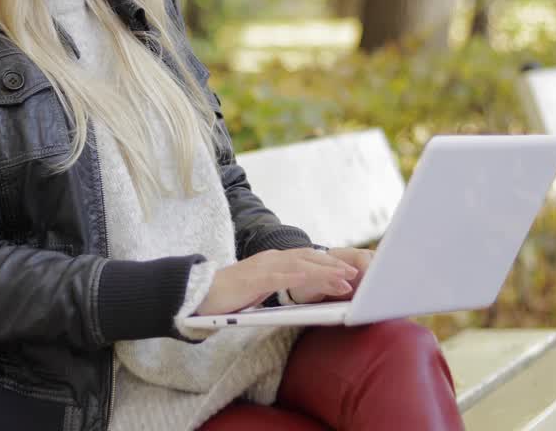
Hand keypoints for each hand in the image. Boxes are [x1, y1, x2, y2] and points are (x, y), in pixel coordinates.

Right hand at [195, 248, 358, 315]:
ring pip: (300, 265)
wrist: (200, 294)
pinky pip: (280, 276)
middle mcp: (271, 259)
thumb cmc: (230, 296)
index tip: (349, 271)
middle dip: (334, 265)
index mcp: (274, 261)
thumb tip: (302, 291)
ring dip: (324, 272)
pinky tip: (312, 279)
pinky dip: (298, 276)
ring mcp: (263, 267)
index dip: (330, 264)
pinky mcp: (254, 278)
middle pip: (309, 258)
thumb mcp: (262, 289)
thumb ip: (280, 285)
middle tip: (355, 274)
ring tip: (344, 279)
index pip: (308, 259)